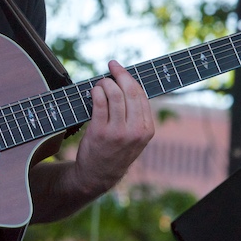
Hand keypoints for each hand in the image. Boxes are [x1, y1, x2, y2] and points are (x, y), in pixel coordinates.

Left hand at [74, 60, 154, 195]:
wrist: (99, 175)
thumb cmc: (115, 150)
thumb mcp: (134, 136)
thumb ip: (136, 115)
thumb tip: (127, 83)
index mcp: (147, 129)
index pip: (141, 95)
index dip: (129, 77)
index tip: (120, 68)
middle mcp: (135, 130)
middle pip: (130, 91)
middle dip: (119, 74)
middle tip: (111, 66)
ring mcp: (118, 132)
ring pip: (114, 94)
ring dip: (105, 82)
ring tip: (100, 83)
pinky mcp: (100, 132)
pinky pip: (99, 103)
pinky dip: (95, 92)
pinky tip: (93, 91)